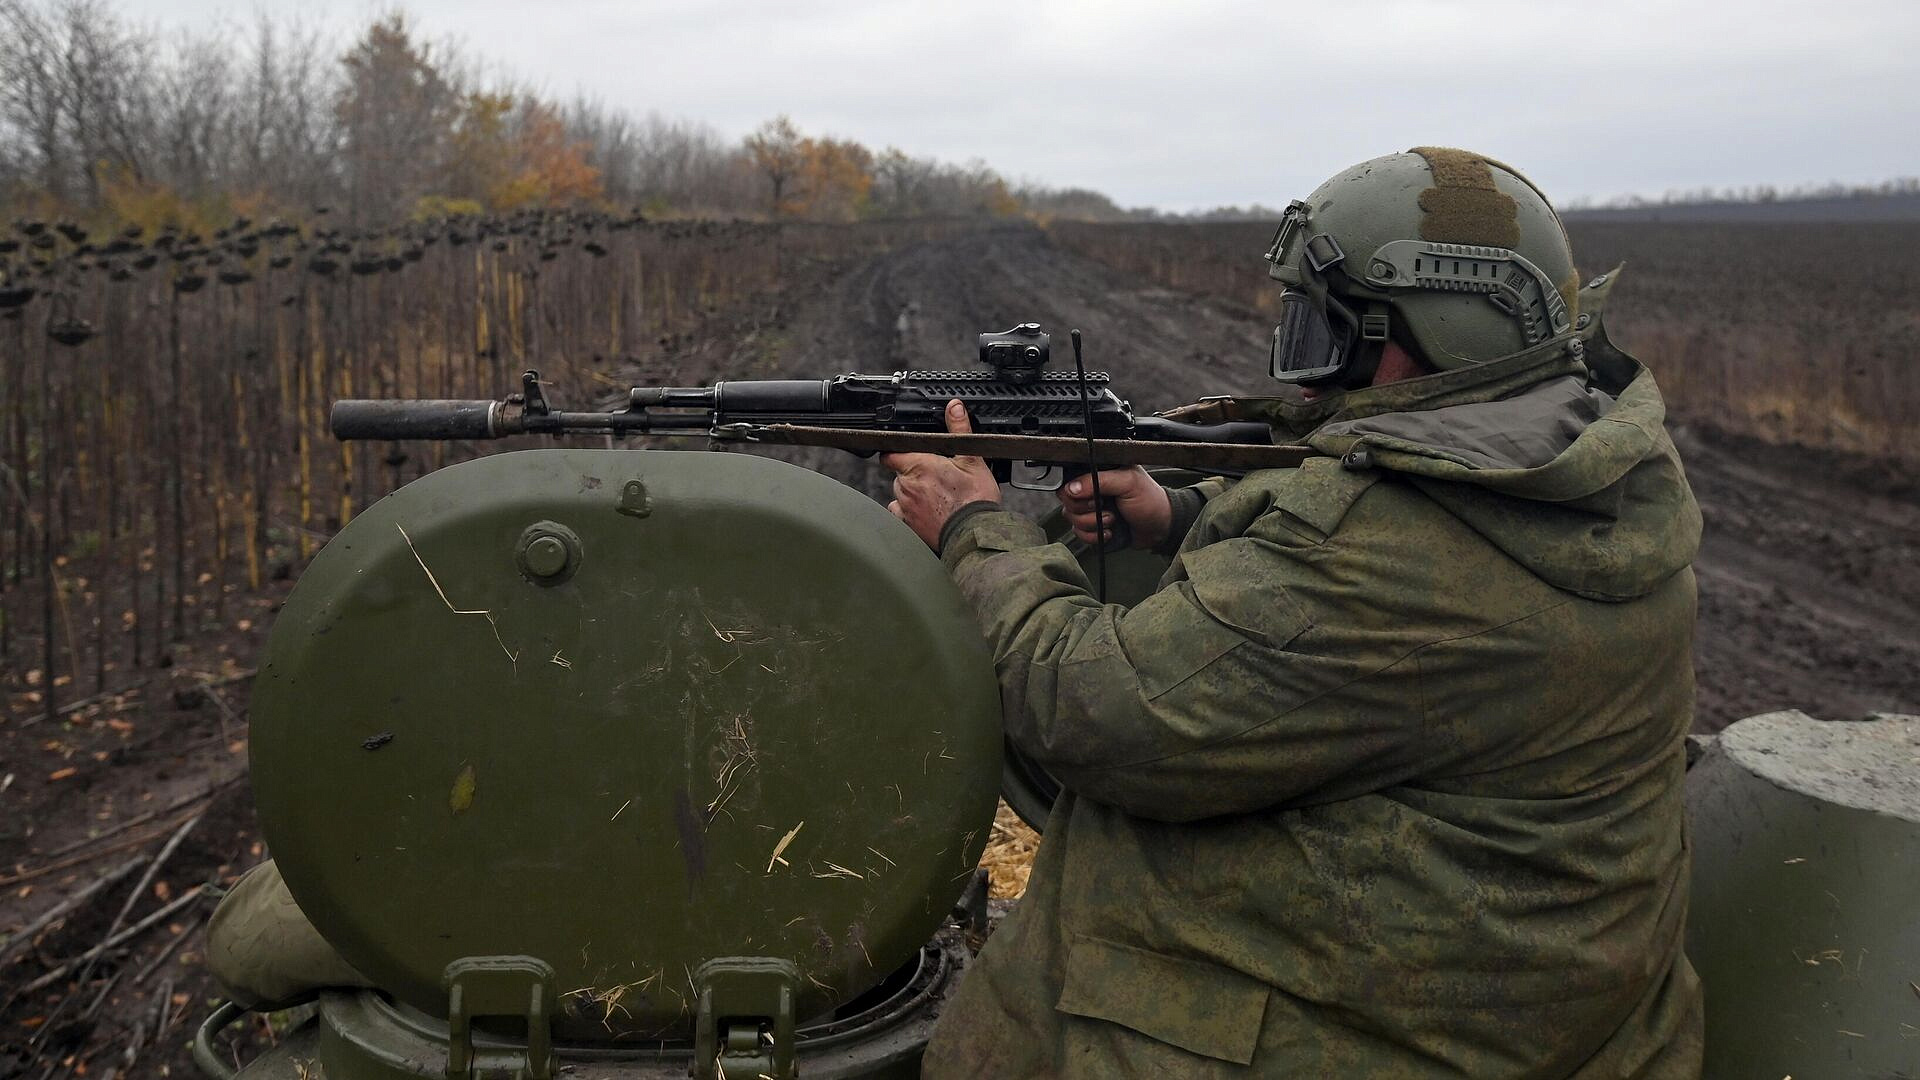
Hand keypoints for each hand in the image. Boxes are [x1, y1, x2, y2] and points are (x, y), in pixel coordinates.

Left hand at [882, 400, 1001, 549]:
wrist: (975, 533)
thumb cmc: (974, 499)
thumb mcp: (972, 459)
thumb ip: (959, 429)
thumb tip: (954, 406)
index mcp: (918, 465)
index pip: (891, 454)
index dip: (897, 452)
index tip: (908, 454)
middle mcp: (906, 486)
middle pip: (899, 474)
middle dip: (913, 474)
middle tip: (936, 477)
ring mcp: (905, 507)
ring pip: (900, 494)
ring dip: (912, 493)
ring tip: (936, 497)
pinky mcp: (908, 526)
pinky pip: (901, 514)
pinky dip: (910, 512)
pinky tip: (928, 512)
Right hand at [1057, 467, 1171, 549]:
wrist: (1161, 527)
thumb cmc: (1150, 500)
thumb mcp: (1128, 482)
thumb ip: (1099, 481)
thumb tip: (1072, 487)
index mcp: (1098, 472)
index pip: (1070, 477)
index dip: (1075, 490)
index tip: (1092, 497)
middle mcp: (1090, 489)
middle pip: (1066, 500)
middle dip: (1086, 510)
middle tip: (1105, 508)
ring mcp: (1090, 509)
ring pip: (1070, 518)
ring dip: (1091, 523)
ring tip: (1112, 520)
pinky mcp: (1092, 526)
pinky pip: (1078, 533)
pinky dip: (1093, 536)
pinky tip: (1110, 532)